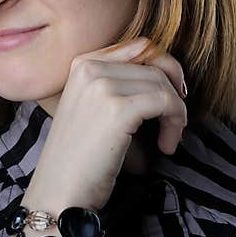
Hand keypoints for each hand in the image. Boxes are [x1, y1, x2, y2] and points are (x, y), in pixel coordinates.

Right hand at [23, 37, 187, 212]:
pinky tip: (166, 146)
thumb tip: (166, 70)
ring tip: (167, 139)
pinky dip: (174, 124)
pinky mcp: (117, 109)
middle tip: (174, 120)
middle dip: (174, 92)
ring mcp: (101, 86)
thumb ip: (118, 82)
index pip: (140, 46)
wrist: (59, 191)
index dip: (165, 68)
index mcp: (81, 63)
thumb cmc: (79, 157)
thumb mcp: (93, 107)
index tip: (170, 96)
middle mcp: (89, 67)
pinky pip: (166, 102)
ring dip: (176, 113)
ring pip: (163, 84)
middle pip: (155, 64)